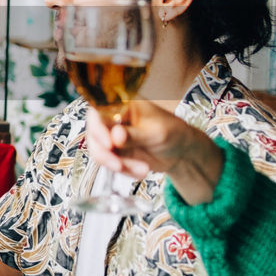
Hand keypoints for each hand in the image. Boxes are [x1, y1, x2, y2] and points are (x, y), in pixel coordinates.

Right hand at [85, 100, 216, 180]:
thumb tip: (115, 136)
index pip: (98, 111)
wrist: (182, 151)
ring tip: (141, 169)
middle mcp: (112, 119)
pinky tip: (141, 170)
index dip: (98, 127)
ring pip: (99, 152)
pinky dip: (125, 171)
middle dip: (105, 153)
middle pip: (94, 133)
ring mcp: (111, 136)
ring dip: (118, 165)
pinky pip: (109, 165)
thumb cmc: (173, 132)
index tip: (109, 144)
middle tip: (118, 165)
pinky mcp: (114, 152)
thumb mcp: (156, 132)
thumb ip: (134, 135)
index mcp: (121, 104)